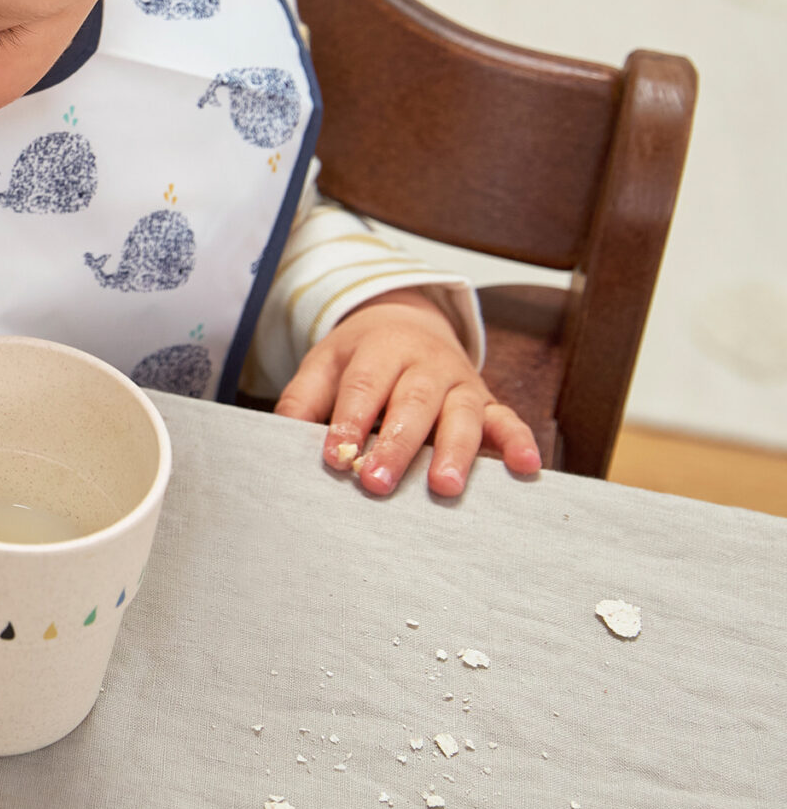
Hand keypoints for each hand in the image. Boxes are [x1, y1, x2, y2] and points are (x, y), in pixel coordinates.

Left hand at [274, 287, 543, 496]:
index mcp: (381, 348)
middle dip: (396, 445)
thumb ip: (304, 397)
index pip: (364, 386)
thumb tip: (282, 435)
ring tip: (444, 487)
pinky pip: (508, 419)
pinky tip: (526, 467)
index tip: (334, 457)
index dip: (349, 420)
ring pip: (462, 414)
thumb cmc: (360, 356)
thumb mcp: (324, 363)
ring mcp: (461, 382)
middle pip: (412, 403)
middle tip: (378, 484)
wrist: (407, 321)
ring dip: (455, 451)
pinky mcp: (487, 401)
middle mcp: (426, 363)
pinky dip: (519, 441)